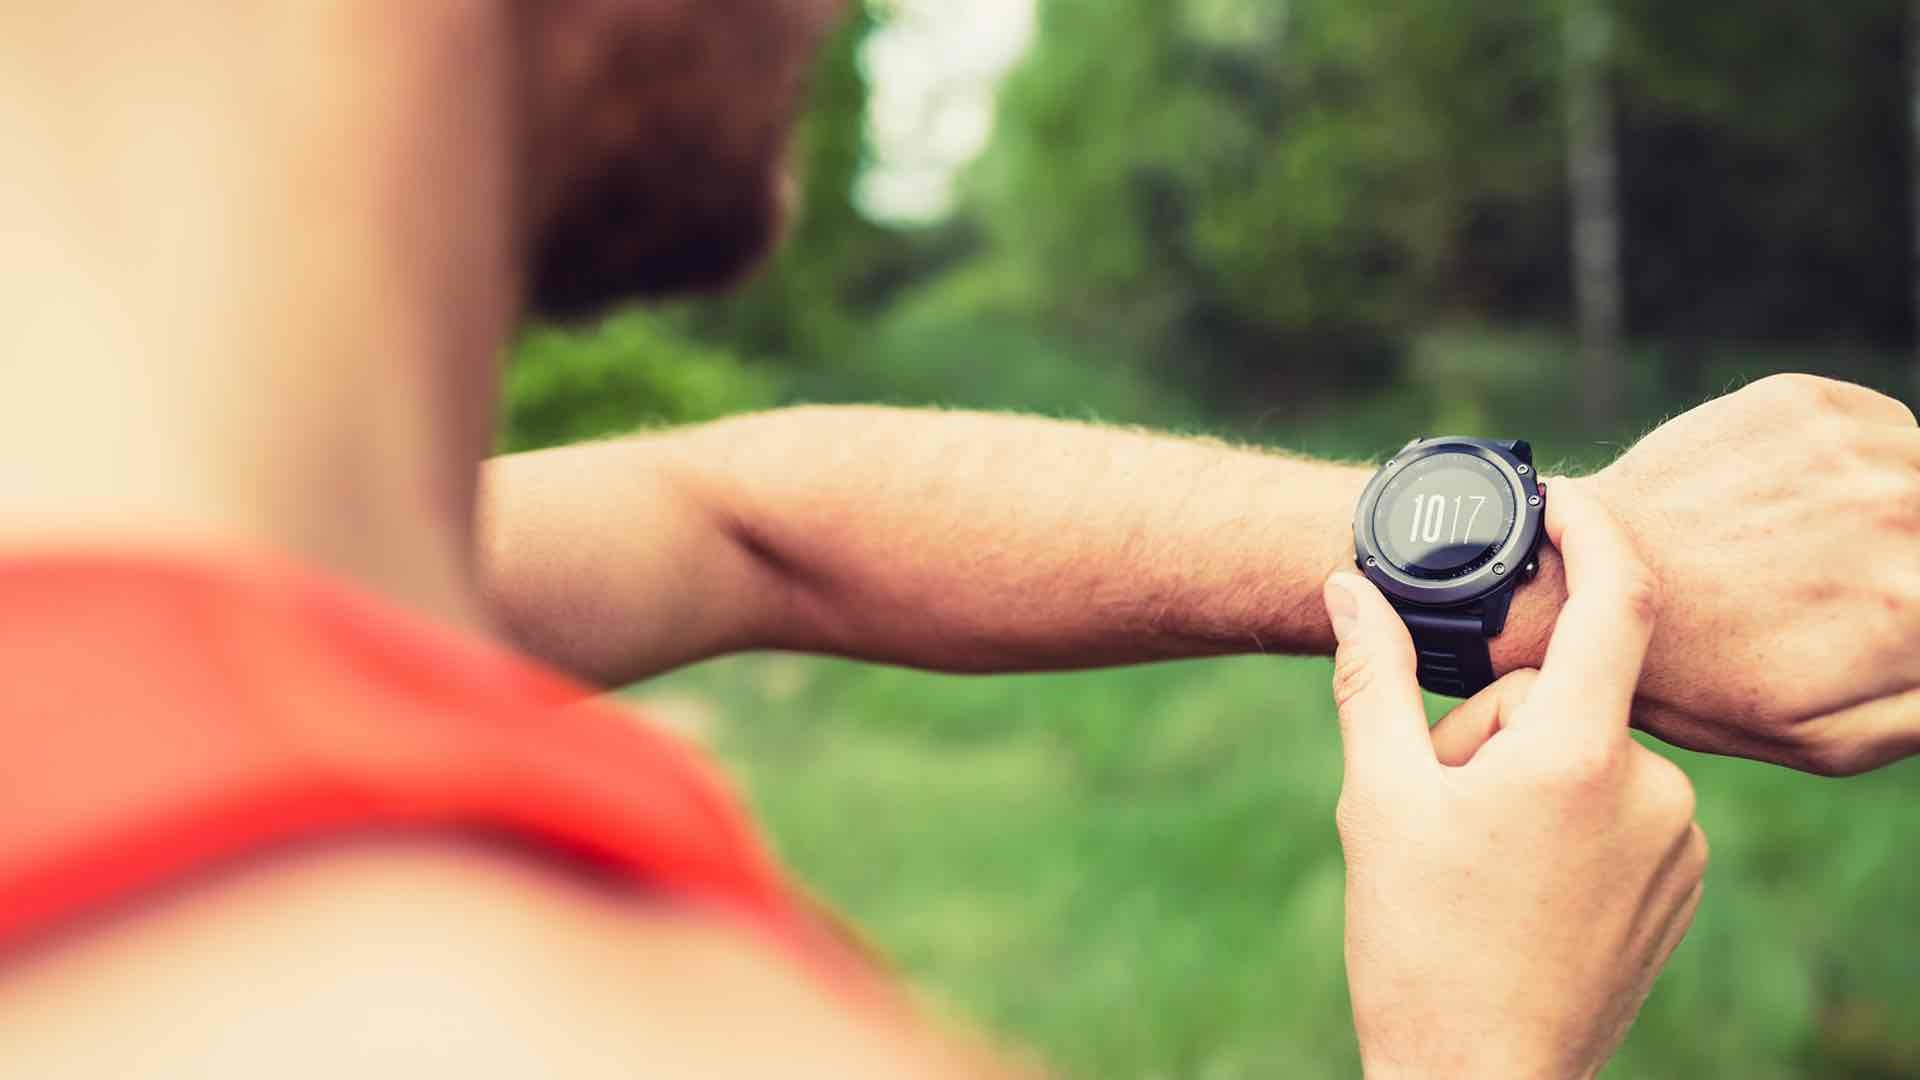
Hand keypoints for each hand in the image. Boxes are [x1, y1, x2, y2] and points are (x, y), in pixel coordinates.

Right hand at [1324, 482, 1705, 1078]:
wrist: (1477, 1079)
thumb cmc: (1418, 945)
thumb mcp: (1379, 798)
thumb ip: (1372, 676)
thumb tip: (1345, 585)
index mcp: (1578, 756)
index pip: (1617, 597)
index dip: (1590, 528)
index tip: (1554, 498)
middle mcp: (1651, 787)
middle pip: (1561, 692)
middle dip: (1489, 724)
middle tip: (1438, 802)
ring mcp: (1676, 839)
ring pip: (1585, 749)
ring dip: (1525, 773)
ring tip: (1475, 857)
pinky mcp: (1682, 881)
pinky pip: (1618, 801)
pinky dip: (1566, 815)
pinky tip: (1518, 881)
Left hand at [1592, 373, 1919, 774]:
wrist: (1581, 585)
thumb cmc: (1698, 677)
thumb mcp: (1828, 736)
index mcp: (1917, 607)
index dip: (1904, 606)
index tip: (1871, 608)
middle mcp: (1905, 513)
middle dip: (1896, 560)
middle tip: (1828, 582)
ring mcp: (1856, 450)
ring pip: (1915, 472)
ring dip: (1884, 504)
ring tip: (1808, 546)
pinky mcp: (1805, 403)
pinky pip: (1875, 427)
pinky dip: (1845, 460)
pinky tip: (1784, 500)